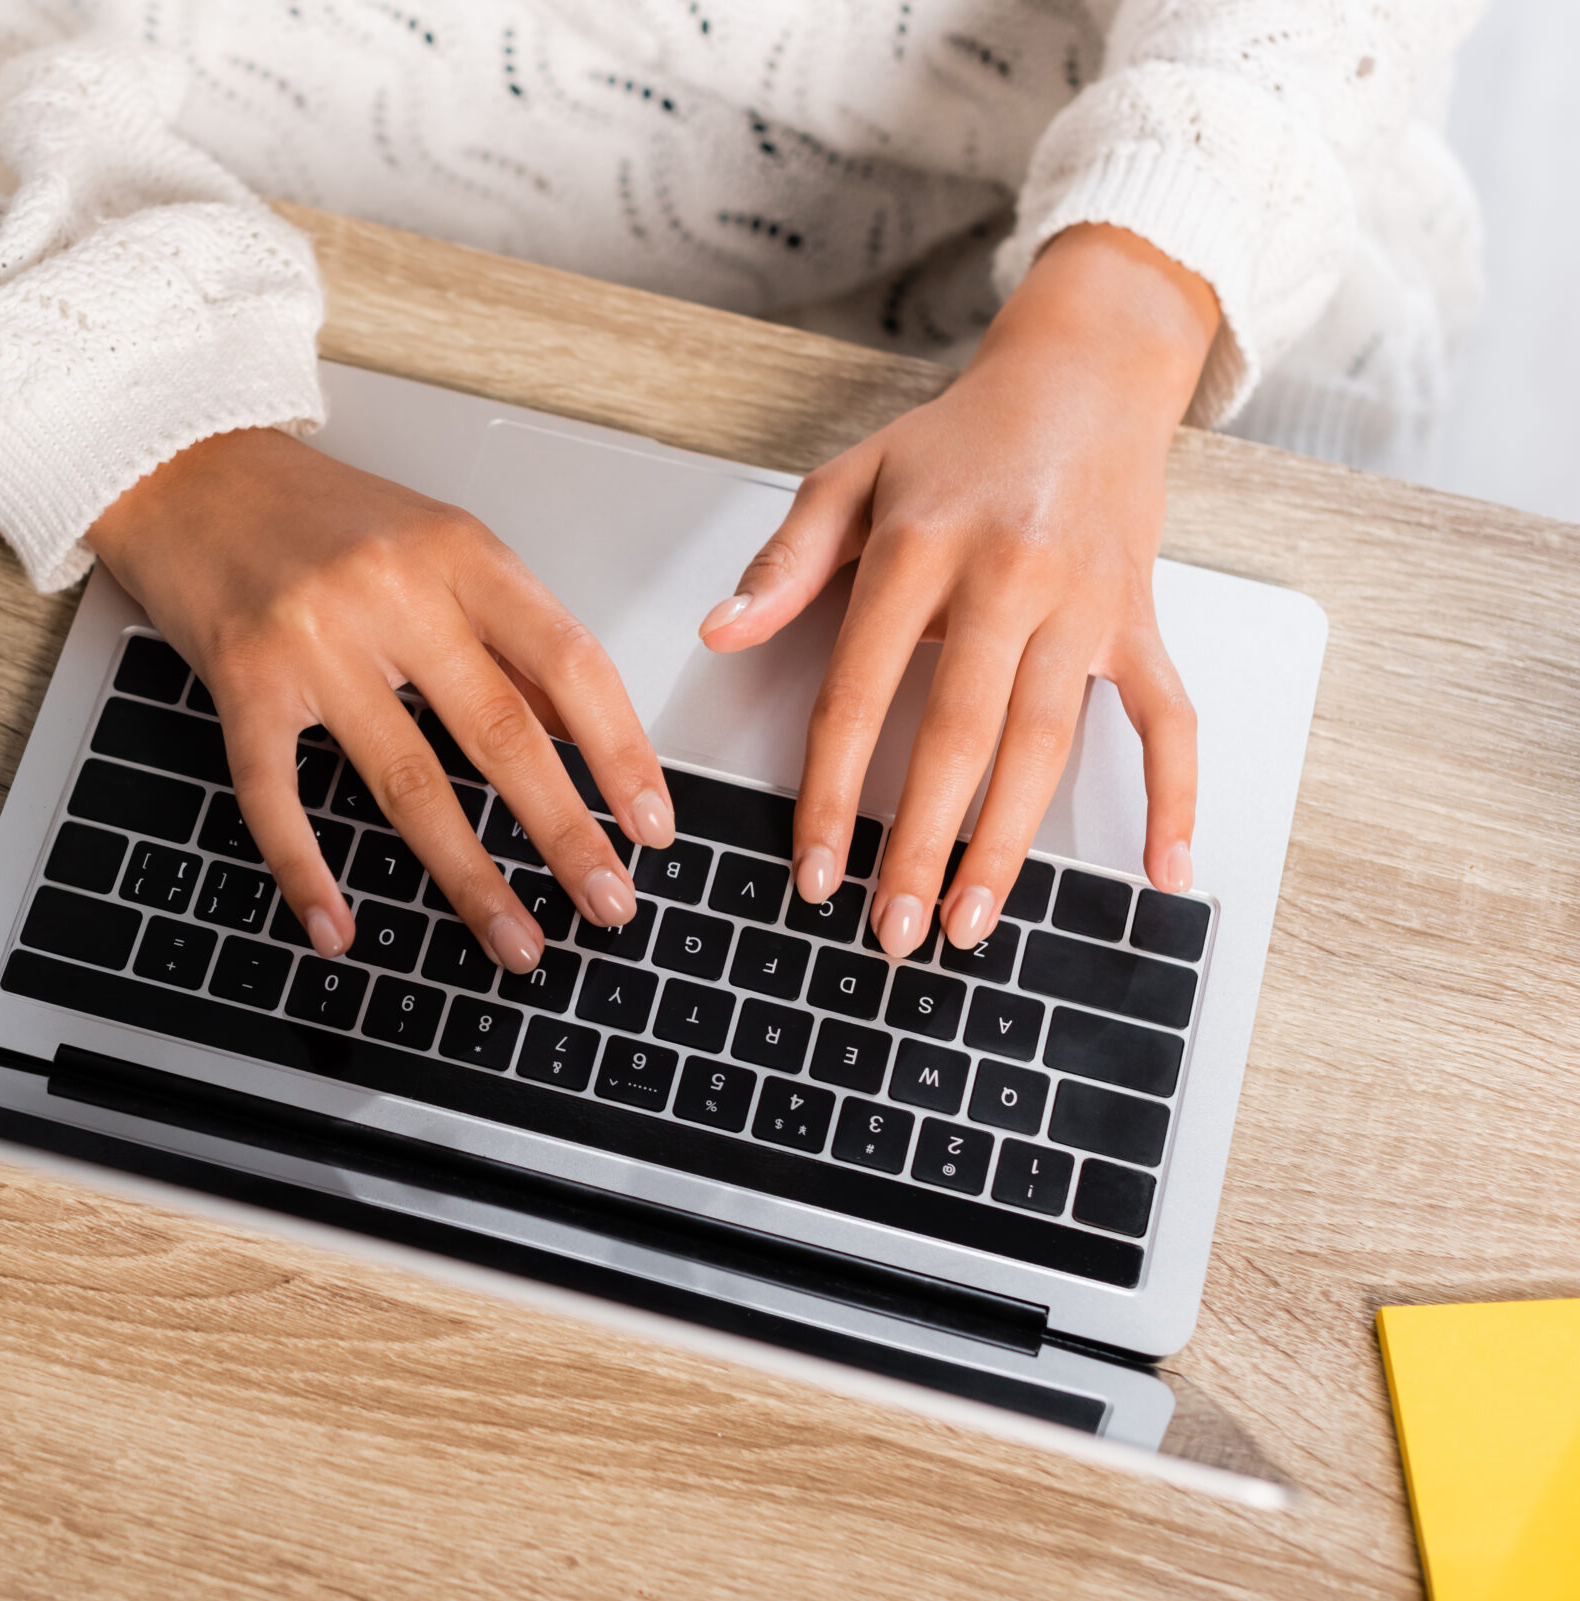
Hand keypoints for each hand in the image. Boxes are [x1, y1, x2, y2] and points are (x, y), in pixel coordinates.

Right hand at [84, 427, 673, 973]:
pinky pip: (278, 796)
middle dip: (567, 833)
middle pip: (501, 732)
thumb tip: (585, 736)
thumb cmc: (315, 512)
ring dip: (469, 876)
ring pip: (408, 781)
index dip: (620, 752)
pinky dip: (307, 872)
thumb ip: (508, 635)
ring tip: (514, 940)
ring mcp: (314, 641)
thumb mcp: (434, 545)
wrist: (185, 469)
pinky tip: (337, 929)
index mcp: (459, 553)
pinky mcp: (242, 682)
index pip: (569, 663)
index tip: (651, 826)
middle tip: (609, 905)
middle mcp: (392, 593)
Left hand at [699, 223, 1217, 956]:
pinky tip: (1161, 872)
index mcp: (921, 550)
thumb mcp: (850, 478)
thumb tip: (722, 632)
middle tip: (891, 929)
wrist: (1083, 376)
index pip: (861, 692)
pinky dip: (1173, 795)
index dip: (830, 790)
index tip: (812, 868)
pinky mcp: (1139, 620)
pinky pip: (1165, 718)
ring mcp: (1084, 606)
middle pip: (957, 737)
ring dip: (1007, 844)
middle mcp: (1007, 581)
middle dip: (920, 844)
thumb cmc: (956, 442)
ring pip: (1045, 744)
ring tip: (969, 922)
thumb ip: (785, 563)